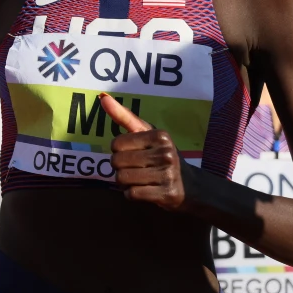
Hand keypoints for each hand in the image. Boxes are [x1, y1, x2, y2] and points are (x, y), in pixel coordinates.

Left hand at [100, 93, 186, 209]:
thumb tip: (103, 98)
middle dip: (120, 168)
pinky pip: (131, 194)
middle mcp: (166, 153)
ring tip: (140, 179)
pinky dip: (132, 194)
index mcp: (160, 136)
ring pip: (122, 179)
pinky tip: (144, 190)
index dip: (119, 151)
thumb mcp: (148, 134)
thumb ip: (125, 117)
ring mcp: (167, 174)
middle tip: (135, 169)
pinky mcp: (166, 194)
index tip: (133, 153)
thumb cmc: (162, 156)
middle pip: (117, 162)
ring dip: (125, 182)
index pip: (116, 144)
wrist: (189, 186)